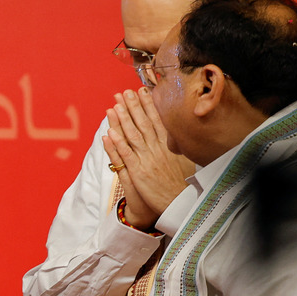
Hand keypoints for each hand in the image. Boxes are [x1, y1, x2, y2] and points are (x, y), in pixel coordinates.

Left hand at [101, 88, 192, 228]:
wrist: (181, 205)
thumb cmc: (183, 185)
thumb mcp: (187, 160)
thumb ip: (179, 145)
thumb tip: (179, 131)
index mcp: (170, 146)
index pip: (158, 120)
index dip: (149, 104)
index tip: (142, 90)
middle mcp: (159, 150)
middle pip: (144, 124)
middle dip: (134, 106)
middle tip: (125, 92)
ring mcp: (148, 160)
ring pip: (133, 136)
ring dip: (123, 120)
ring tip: (115, 106)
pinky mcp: (138, 173)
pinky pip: (126, 155)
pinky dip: (118, 143)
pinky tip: (109, 132)